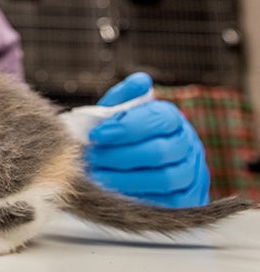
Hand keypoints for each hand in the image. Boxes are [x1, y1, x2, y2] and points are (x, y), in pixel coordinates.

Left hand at [85, 72, 209, 206]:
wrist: (137, 167)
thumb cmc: (124, 136)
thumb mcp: (119, 113)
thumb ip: (125, 96)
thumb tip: (141, 81)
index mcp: (172, 118)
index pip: (158, 118)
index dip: (126, 127)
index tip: (96, 135)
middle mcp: (188, 144)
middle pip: (160, 151)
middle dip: (121, 156)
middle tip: (91, 158)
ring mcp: (192, 173)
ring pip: (164, 179)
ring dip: (126, 179)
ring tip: (97, 177)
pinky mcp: (189, 200)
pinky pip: (168, 203)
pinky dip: (138, 198)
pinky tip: (112, 194)